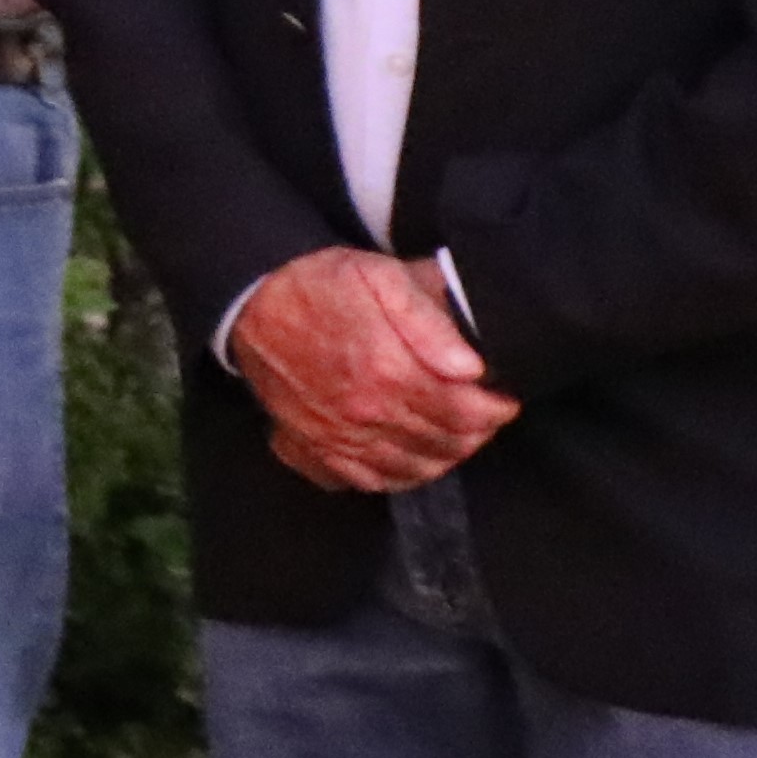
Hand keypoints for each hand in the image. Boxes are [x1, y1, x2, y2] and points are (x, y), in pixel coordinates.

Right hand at [233, 246, 513, 493]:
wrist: (251, 304)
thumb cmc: (321, 284)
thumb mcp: (379, 276)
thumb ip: (427, 319)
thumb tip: (471, 367)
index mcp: (385, 371)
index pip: (464, 412)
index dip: (495, 409)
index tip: (505, 396)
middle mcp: (362, 414)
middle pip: (443, 443)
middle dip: (476, 432)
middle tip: (486, 413)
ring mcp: (336, 437)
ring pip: (412, 469)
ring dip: (444, 456)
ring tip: (456, 433)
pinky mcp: (313, 449)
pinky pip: (367, 481)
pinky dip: (399, 476)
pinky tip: (411, 456)